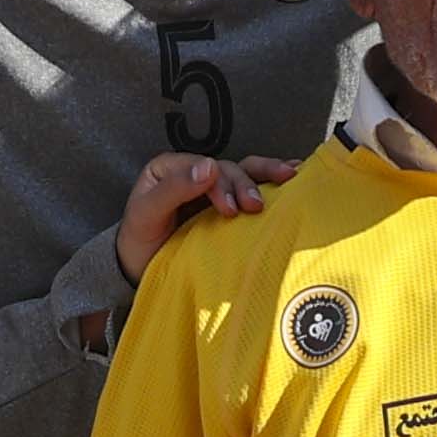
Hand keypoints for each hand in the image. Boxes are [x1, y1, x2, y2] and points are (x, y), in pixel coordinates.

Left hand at [117, 151, 296, 279]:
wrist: (141, 270)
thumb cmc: (140, 242)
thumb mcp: (146, 214)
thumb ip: (173, 190)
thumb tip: (209, 166)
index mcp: (173, 168)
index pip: (203, 168)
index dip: (220, 184)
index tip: (230, 210)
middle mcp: (196, 172)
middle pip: (228, 169)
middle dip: (245, 184)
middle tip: (256, 206)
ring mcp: (215, 188)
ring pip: (246, 172)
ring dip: (267, 176)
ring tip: (290, 179)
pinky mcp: (230, 205)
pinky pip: (254, 186)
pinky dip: (274, 182)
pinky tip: (296, 177)